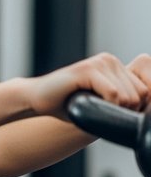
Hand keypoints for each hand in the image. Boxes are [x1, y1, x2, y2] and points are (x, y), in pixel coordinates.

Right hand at [27, 52, 147, 118]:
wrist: (35, 100)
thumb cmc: (64, 105)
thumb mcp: (98, 103)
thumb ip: (118, 103)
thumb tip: (140, 116)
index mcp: (114, 66)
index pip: (143, 92)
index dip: (129, 109)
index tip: (107, 113)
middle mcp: (109, 60)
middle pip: (139, 94)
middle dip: (122, 111)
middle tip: (97, 112)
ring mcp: (100, 62)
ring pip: (128, 96)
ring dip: (111, 110)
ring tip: (90, 108)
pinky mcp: (88, 69)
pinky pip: (113, 94)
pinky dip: (105, 107)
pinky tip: (86, 105)